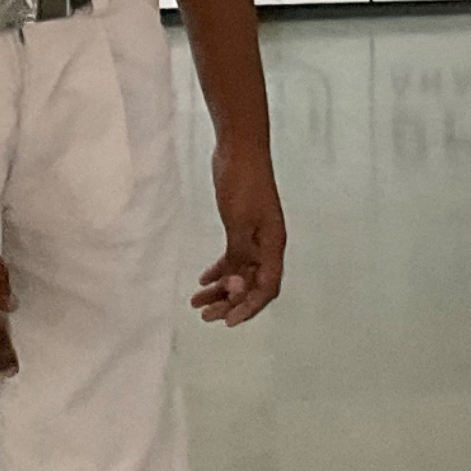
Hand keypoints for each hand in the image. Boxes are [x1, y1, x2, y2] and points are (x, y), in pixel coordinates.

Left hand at [193, 140, 285, 325]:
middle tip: (206, 317)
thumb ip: (238, 255)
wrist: (239, 149)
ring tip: (197, 304)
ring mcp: (255, 236)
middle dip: (230, 303)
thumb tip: (234, 287)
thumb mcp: (238, 221)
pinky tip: (202, 279)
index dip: (249, 307)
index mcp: (273, 244)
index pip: (266, 287)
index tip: (229, 322)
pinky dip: (219, 270)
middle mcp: (267, 244)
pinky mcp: (241, 227)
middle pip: (252, 285)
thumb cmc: (242, 182)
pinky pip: (232, 257)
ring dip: (220, 290)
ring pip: (239, 273)